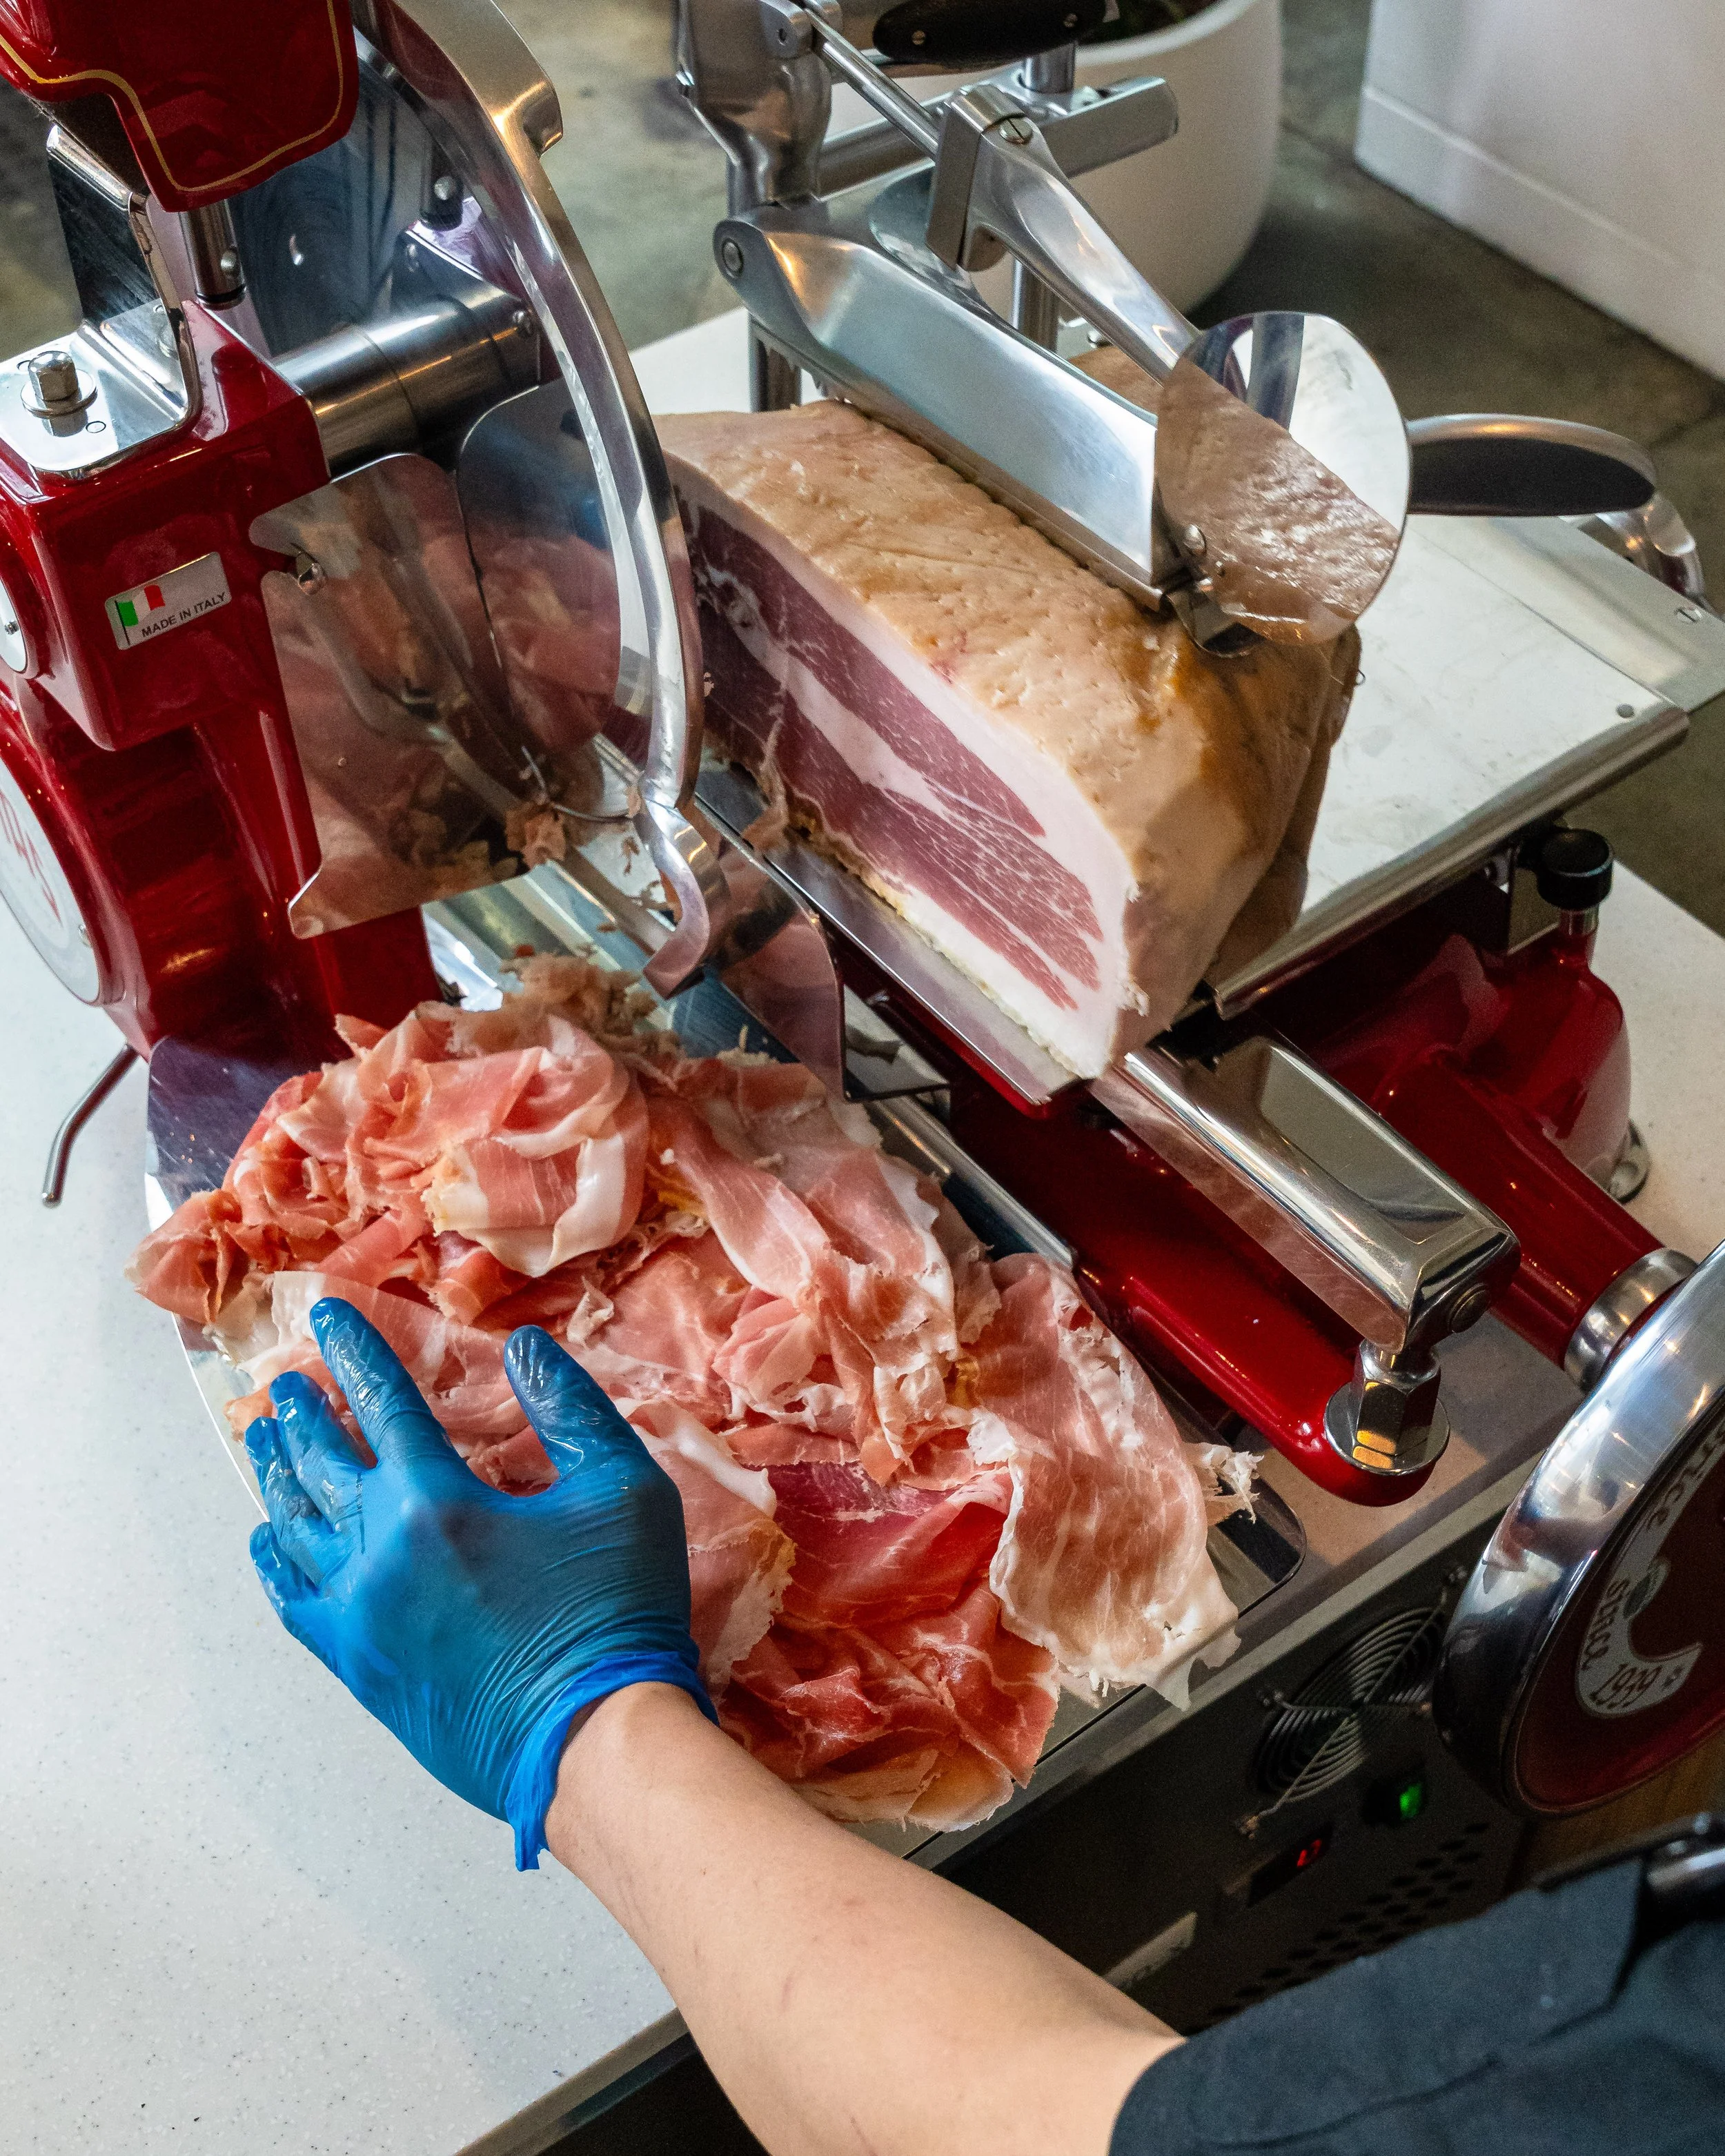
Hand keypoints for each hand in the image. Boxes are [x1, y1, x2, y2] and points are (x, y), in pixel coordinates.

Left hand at [244, 1297, 712, 1866]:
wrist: (595, 1742)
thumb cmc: (616, 1613)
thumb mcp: (625, 1491)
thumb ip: (572, 1410)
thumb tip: (525, 1349)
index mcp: (439, 1502)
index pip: (381, 1402)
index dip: (355, 1351)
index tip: (326, 1317)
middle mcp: (379, 1552)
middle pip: (321, 1461)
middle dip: (303, 1411)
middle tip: (288, 1379)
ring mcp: (358, 1614)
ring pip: (294, 1526)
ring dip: (278, 1473)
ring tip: (265, 1437)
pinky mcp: (357, 1667)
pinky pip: (292, 1601)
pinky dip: (273, 1561)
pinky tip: (268, 1538)